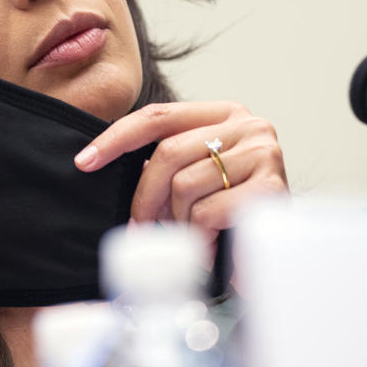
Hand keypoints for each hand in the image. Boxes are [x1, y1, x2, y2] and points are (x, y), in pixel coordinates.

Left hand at [75, 101, 287, 262]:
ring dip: (179, 221)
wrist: (281, 252)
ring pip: (185, 185)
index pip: (158, 116)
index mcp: (224, 114)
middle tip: (143, 227)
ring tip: (193, 235)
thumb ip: (167, 161)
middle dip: (146, 197)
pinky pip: (208, 211)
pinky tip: (213, 245)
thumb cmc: (232, 212)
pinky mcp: (272, 187)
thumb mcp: (196, 175)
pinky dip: (201, 235)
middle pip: (167, 153)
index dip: (116, 138)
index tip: (85, 161)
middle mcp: (248, 125)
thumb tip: (103, 162)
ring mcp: (264, 153)